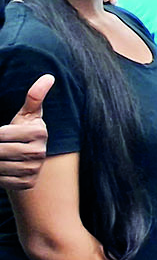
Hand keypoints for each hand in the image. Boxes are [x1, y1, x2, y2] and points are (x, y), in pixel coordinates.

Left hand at [0, 75, 52, 191]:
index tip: (2, 134)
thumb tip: (49, 76)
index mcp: (40, 132)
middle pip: (0, 152)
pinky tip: (3, 168)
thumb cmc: (25, 130)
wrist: (29, 156)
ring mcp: (34, 169)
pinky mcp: (28, 183)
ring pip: (0, 167)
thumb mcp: (28, 114)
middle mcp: (40, 153)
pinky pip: (3, 181)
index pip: (2, 134)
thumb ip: (35, 97)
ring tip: (0, 157)